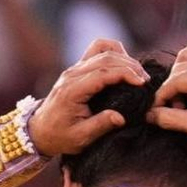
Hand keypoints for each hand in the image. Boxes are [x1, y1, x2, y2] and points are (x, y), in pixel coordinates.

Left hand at [28, 39, 148, 155]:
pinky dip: (112, 52)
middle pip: (105, 57)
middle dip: (129, 65)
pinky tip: (123, 65)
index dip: (125, 74)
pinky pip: (96, 50)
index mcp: (72, 90)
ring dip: (122, 56)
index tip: (142, 83)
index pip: (103, 73)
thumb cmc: (60, 137)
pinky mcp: (77, 68)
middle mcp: (72, 74)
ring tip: (136, 72)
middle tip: (146, 80)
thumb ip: (100, 126)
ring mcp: (74, 68)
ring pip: (101, 48)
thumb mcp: (80, 138)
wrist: (40, 131)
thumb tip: (120, 118)